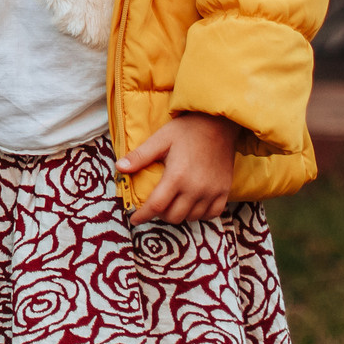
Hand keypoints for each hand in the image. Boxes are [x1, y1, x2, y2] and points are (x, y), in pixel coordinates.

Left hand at [116, 111, 239, 223]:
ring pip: (192, 218)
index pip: (156, 206)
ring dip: (179, 214)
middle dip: (160, 214)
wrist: (218, 123)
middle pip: (174, 216)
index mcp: (177, 176)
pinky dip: (200, 214)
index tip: (134, 219)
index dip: (143, 216)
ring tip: (173, 204)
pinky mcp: (224, 191)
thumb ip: (140, 156)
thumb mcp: (160, 139)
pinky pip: (212, 214)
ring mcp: (212, 191)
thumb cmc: (187, 130)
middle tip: (155, 205)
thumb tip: (119, 167)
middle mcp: (195, 188)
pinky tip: (192, 206)